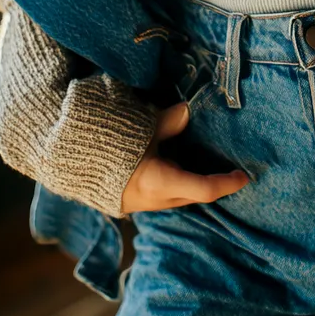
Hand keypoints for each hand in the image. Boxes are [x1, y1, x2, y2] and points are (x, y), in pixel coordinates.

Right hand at [120, 101, 249, 213]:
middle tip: (231, 169)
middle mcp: (156, 199)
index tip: (244, 175)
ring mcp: (146, 204)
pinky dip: (180, 183)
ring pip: (181, 196)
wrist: (70, 161)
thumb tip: (189, 111)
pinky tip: (183, 167)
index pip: (204, 189)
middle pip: (195, 195)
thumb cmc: (109, 144)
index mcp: (161, 183)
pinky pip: (167, 195)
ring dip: (196, 184)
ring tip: (210, 166)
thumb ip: (168, 122)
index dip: (227, 183)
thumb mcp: (141, 128)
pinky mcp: (136, 201)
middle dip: (214, 185)